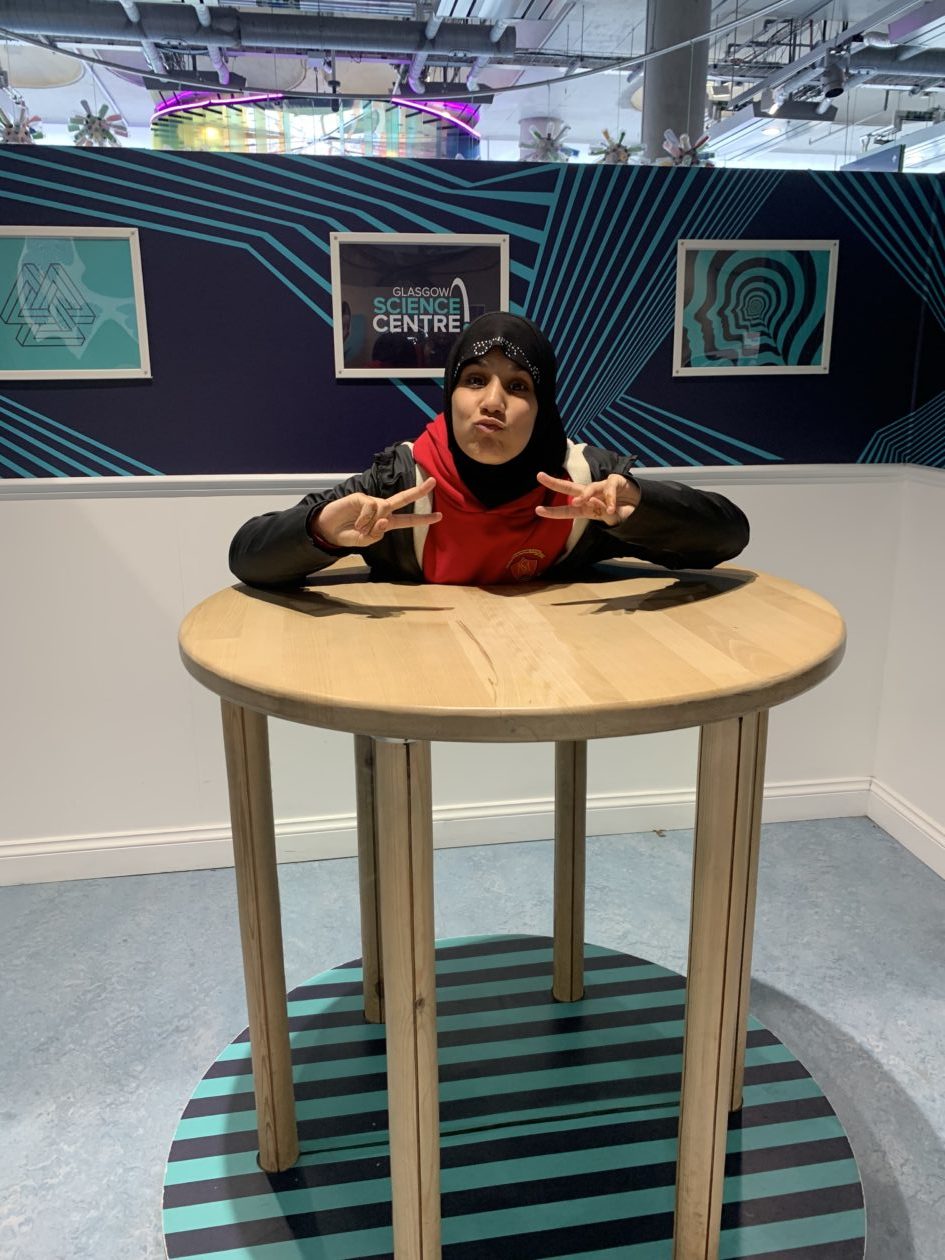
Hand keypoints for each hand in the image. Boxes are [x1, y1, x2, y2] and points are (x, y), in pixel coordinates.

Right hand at [311, 477, 441, 548]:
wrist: (328, 529)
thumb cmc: (347, 535)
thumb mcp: (364, 542)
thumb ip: (376, 535)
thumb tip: (384, 521)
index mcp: (386, 522)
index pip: (407, 520)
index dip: (423, 519)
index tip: (439, 516)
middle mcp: (382, 510)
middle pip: (403, 499)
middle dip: (419, 491)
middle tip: (434, 482)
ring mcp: (372, 502)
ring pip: (383, 509)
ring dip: (371, 522)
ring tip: (358, 528)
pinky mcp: (361, 497)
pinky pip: (370, 507)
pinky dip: (364, 518)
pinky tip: (355, 522)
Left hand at [534, 471, 640, 524]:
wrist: (641, 506)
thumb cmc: (622, 512)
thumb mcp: (612, 520)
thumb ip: (606, 518)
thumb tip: (597, 507)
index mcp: (587, 508)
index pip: (567, 510)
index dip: (553, 511)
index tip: (538, 510)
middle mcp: (591, 495)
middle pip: (570, 487)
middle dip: (554, 482)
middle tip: (539, 476)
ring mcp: (602, 487)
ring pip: (589, 487)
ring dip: (584, 494)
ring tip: (578, 502)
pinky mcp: (615, 481)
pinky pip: (609, 489)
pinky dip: (609, 499)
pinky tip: (610, 509)